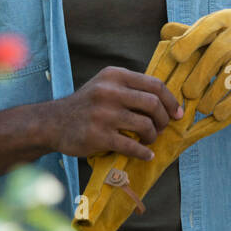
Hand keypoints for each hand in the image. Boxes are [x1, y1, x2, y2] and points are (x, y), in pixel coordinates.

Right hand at [51, 65, 182, 161]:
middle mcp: (109, 91)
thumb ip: (131, 88)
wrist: (53, 122)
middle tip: (161, 128)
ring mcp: (103, 114)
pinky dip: (143, 152)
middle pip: (153, 103)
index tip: (177, 113)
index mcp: (115, 75)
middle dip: (163, 119)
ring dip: (153, 136)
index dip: (170, 100)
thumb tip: (167, 102)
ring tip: (149, 140)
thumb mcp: (106, 85)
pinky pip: (131, 145)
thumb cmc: (87, 104)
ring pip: (145, 125)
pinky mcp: (98, 136)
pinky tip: (146, 154)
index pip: (154, 84)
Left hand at [160, 7, 230, 117]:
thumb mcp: (218, 35)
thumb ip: (192, 34)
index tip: (176, 57)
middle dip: (200, 74)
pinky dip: (230, 102)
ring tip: (201, 107)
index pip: (208, 25)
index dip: (190, 40)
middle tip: (186, 93)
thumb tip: (164, 32)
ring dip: (213, 93)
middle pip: (219, 51)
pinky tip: (218, 113)